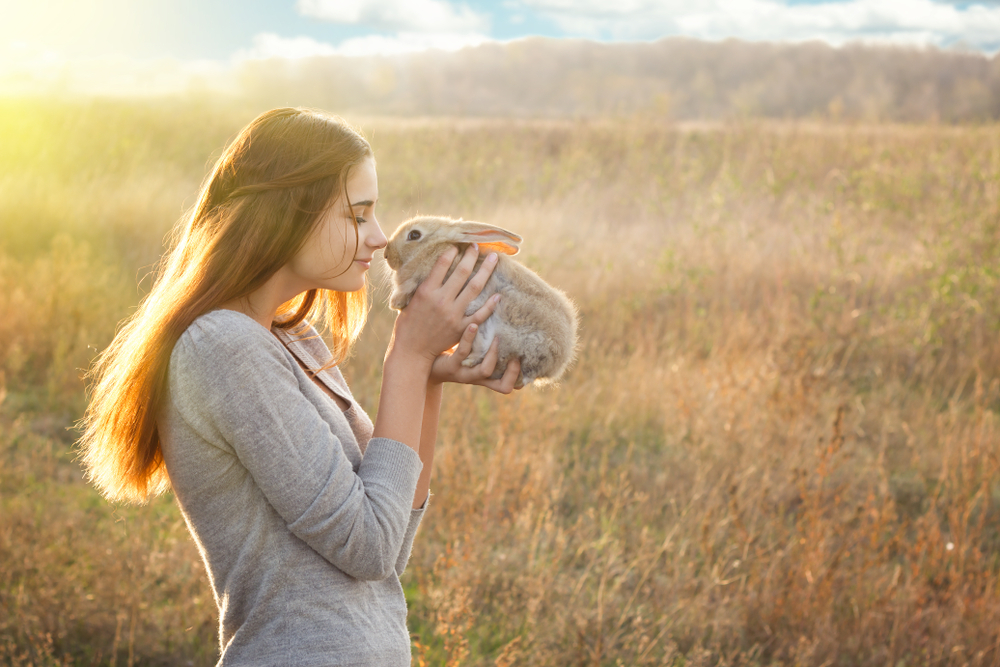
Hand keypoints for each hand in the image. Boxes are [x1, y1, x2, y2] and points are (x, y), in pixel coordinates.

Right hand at [390, 244, 499, 363]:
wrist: (412, 351)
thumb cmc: (408, 325)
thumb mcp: (410, 300)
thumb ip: (424, 286)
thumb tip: (434, 270)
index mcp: (426, 291)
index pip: (441, 265)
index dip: (452, 252)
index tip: (458, 245)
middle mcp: (441, 300)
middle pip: (461, 272)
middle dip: (471, 256)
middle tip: (478, 246)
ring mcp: (452, 314)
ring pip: (474, 288)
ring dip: (485, 271)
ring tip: (493, 259)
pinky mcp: (460, 328)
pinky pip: (479, 314)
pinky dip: (490, 304)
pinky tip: (498, 294)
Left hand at [430, 323, 521, 393]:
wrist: (419, 360)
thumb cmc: (447, 352)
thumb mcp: (468, 352)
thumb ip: (482, 343)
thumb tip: (500, 321)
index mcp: (482, 377)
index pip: (506, 387)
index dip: (518, 378)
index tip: (522, 357)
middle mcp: (475, 378)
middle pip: (503, 387)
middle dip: (513, 371)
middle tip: (517, 353)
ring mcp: (463, 374)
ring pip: (486, 370)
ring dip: (494, 353)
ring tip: (497, 336)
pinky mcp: (450, 366)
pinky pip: (464, 353)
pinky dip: (470, 338)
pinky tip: (472, 324)